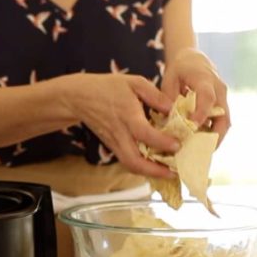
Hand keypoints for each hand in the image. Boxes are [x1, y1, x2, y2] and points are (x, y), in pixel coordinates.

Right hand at [64, 73, 178, 178]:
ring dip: (148, 173)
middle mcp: (119, 133)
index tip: (178, 145)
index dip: (162, 142)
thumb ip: (155, 96)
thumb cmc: (107, 87)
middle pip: (134, 161)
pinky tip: (154, 165)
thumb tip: (173, 109)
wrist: (79, 98)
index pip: (145, 134)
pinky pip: (126, 161)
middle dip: (155, 171)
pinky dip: (141, 167)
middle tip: (173, 172)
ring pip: (129, 165)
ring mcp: (113, 142)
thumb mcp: (134, 82)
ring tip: (167, 173)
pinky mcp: (111, 146)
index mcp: (127, 115)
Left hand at [162, 48, 230, 144]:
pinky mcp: (221, 106)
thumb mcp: (169, 79)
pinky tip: (200, 147)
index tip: (192, 127)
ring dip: (214, 139)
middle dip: (215, 136)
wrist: (193, 59)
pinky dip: (212, 135)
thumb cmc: (179, 69)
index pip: (207, 98)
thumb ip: (169, 98)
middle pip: (223, 116)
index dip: (201, 113)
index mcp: (205, 79)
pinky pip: (220, 123)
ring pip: (225, 122)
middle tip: (201, 153)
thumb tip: (168, 122)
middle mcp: (219, 90)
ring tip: (200, 154)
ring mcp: (223, 99)